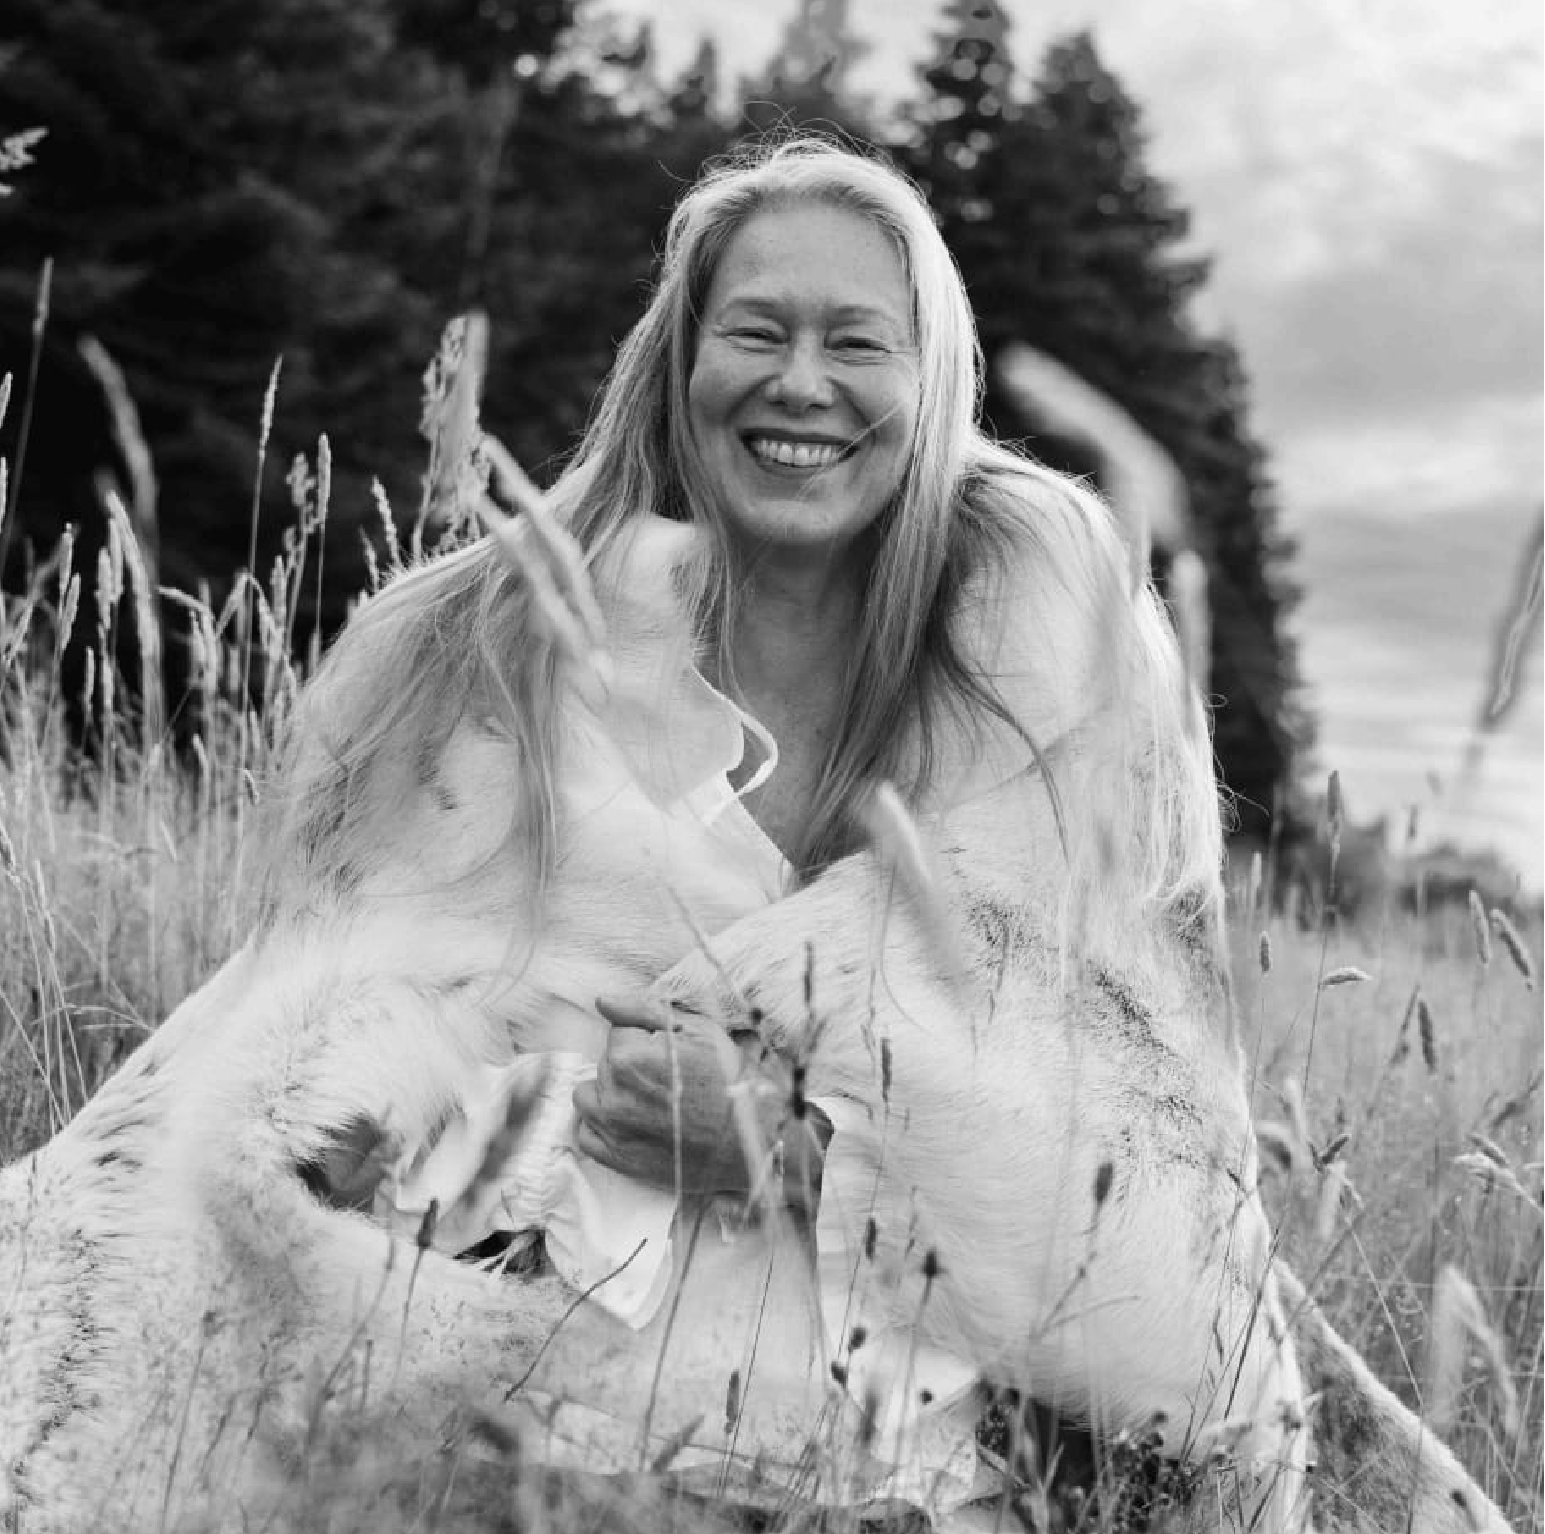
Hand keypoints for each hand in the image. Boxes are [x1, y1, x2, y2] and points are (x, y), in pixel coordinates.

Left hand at [572, 998, 829, 1210]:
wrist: (750, 1140)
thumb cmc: (729, 1081)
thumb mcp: (698, 1031)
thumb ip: (644, 1011)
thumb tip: (603, 1001)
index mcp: (627, 1056)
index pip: (618, 1032)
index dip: (645, 1038)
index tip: (670, 1053)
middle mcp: (611, 1094)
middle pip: (604, 1063)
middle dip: (628, 1064)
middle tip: (667, 1078)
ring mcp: (611, 1130)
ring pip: (588, 1098)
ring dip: (610, 1094)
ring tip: (647, 1100)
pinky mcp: (616, 1160)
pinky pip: (587, 1136)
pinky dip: (603, 1128)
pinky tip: (633, 1123)